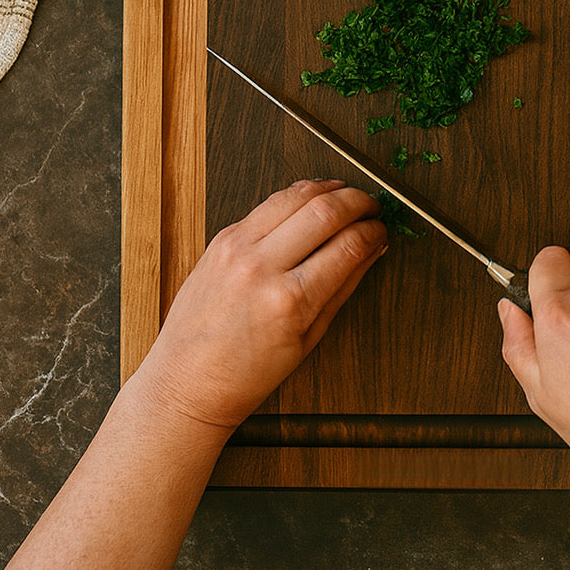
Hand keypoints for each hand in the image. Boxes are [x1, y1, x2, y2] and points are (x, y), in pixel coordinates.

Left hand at [132, 180, 386, 433]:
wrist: (187, 380)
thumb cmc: (244, 373)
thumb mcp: (308, 339)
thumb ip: (342, 287)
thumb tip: (370, 252)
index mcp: (288, 301)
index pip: (347, 246)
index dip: (373, 232)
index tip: (381, 231)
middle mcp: (260, 267)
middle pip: (324, 210)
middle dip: (358, 201)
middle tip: (371, 206)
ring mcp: (237, 248)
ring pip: (294, 195)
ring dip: (328, 189)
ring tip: (346, 195)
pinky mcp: (222, 238)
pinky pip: (267, 204)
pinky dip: (295, 197)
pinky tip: (310, 201)